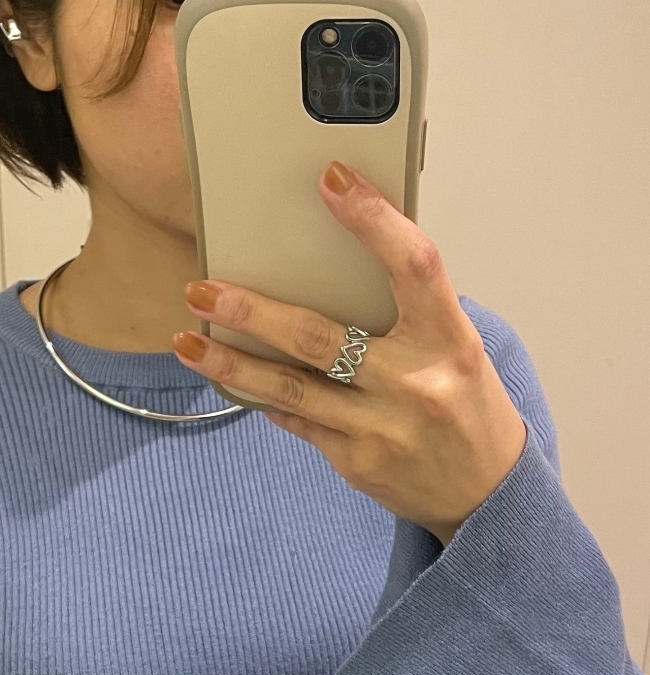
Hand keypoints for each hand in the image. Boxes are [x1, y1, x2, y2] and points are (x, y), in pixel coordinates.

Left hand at [173, 160, 526, 548]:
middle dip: (252, 313)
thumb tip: (333, 265)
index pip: (414, 267)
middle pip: (320, 338)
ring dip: (231, 364)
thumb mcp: (456, 350)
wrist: (486, 495)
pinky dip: (261, 397)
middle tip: (204, 290)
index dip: (373, 220)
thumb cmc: (468, 408)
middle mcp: (414, 385)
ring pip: (291, 389)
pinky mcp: (355, 463)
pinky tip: (228, 378)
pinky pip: (296, 422)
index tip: (332, 180)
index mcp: (450, 342)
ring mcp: (380, 430)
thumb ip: (407, 313)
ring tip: (189, 340)